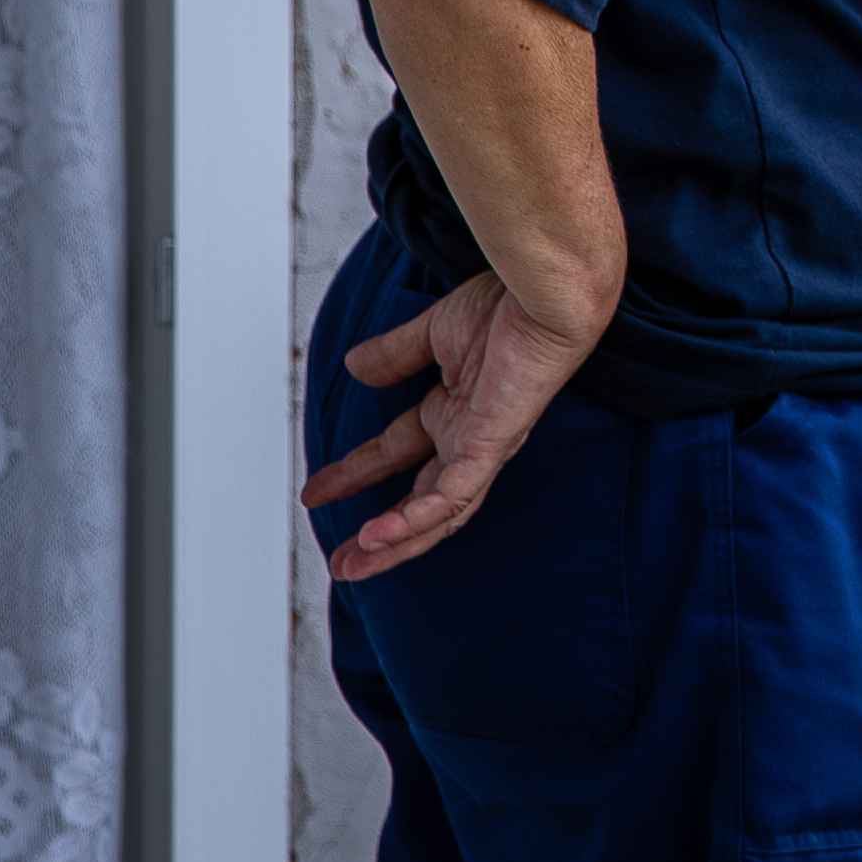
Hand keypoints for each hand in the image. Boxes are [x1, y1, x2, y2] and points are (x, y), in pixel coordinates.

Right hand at [307, 270, 602, 579]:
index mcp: (456, 412)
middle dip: (378, 534)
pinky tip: (378, 536)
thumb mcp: (434, 334)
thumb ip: (395, 355)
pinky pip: (452, 496)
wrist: (546, 295)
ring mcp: (481, 447)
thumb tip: (354, 368)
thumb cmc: (509, 305)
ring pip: (437, 515)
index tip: (315, 491)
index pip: (395, 453)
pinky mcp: (491, 447)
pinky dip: (415, 519)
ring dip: (393, 544)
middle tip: (340, 560)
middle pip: (417, 500)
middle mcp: (468, 437)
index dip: (355, 474)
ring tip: (351, 566)